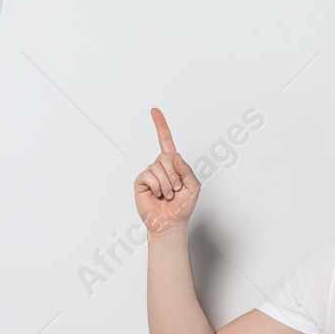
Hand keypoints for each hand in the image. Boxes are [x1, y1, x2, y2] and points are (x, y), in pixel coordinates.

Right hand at [134, 107, 200, 232]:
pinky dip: (157, 186)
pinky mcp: (141, 181)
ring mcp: (150, 173)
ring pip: (158, 167)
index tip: (154, 110)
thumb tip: (174, 156)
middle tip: (176, 189)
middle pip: (166, 157)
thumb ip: (187, 169)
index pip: (166, 141)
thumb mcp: (194, 186)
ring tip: (168, 194)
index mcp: (173, 164)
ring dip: (167, 184)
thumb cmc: (183, 206)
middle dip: (174, 175)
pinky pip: (149, 175)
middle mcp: (160, 166)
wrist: (170, 223)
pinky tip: (157, 195)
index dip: (160, 125)